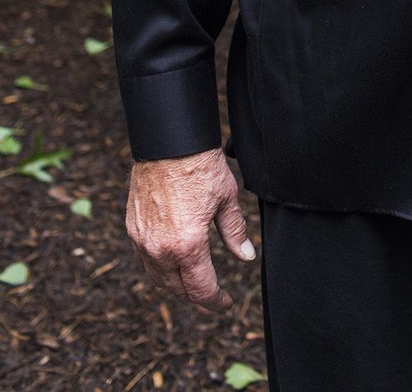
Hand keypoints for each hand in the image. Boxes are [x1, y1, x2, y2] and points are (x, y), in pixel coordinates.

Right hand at [126, 147, 255, 311]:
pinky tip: (172, 263)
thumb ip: (234, 233)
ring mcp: (143, 240)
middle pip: (177, 289)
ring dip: (176, 286)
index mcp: (187, 245)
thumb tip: (245, 257)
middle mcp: (161, 249)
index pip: (201, 289)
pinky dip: (160, 268)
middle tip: (211, 298)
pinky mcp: (132, 228)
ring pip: (158, 278)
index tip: (225, 303)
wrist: (168, 142)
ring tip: (192, 285)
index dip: (215, 301)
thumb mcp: (226, 199)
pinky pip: (146, 259)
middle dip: (196, 297)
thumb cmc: (200, 166)